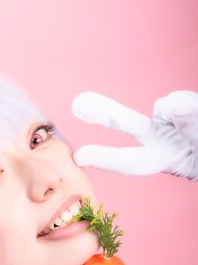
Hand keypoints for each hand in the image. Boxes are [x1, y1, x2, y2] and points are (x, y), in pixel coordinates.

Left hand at [72, 91, 197, 179]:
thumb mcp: (196, 157)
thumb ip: (188, 124)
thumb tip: (166, 106)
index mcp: (166, 159)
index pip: (135, 161)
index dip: (108, 158)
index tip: (79, 156)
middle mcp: (166, 138)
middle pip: (132, 125)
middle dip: (107, 114)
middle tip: (78, 105)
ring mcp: (178, 119)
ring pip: (168, 107)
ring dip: (184, 113)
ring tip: (191, 128)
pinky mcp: (187, 106)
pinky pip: (182, 102)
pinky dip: (187, 108)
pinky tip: (190, 112)